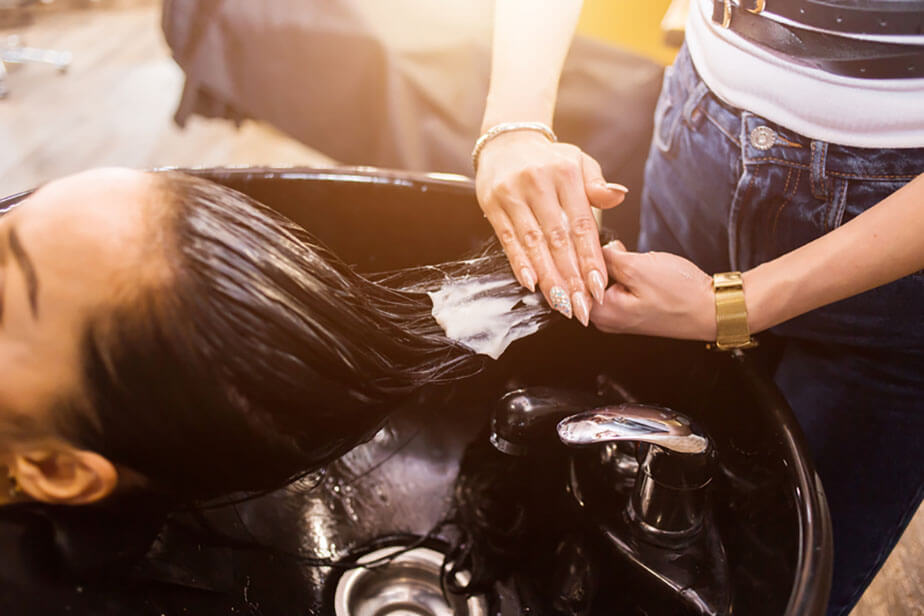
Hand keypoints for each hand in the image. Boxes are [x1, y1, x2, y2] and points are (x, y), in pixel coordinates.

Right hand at [475, 131, 626, 325]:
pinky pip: (508, 239)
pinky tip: (531, 284)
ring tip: (560, 303)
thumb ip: (597, 184)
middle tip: (581, 307)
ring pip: (533, 243)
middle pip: (558, 239)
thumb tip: (618, 196)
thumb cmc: (549, 159)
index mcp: (566, 174)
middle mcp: (539, 184)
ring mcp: (514, 195)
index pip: (581, 224)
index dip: (590, 258)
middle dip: (571, 278)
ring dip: (547, 278)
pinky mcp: (493, 205)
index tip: (598, 286)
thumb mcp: (579, 162)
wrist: (506, 141)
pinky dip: (520, 264)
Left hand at [590, 241, 716, 340]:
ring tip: (634, 260)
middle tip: (618, 248)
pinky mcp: (632, 310)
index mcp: (600, 312)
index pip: (572, 280)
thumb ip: (607, 257)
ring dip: (613, 265)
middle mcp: (605, 319)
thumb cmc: (682, 295)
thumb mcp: (638, 267)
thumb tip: (591, 249)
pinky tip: (640, 267)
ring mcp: (618, 316)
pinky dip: (625, 272)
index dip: (578, 255)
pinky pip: (618, 285)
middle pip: (585, 281)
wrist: (713, 308)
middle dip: (597, 260)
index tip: (586, 240)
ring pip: (603, 280)